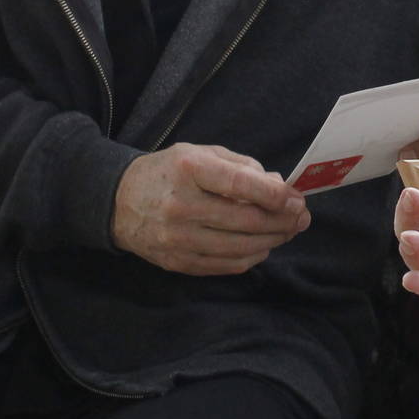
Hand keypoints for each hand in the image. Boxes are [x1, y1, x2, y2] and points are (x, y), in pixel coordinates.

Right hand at [113, 143, 307, 275]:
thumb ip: (242, 167)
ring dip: (272, 241)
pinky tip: (263, 246)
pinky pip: (225, 265)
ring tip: (287, 232)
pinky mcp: (177, 262)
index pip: (241, 185)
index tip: (297, 200)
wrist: (117, 201)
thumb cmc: (169, 172)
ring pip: (240, 248)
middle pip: (245, 221)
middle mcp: (181, 206)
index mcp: (189, 170)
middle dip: (282, 222)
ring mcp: (177, 238)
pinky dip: (251, 257)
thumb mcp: (202, 153)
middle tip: (302, 219)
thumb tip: (280, 186)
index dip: (275, 195)